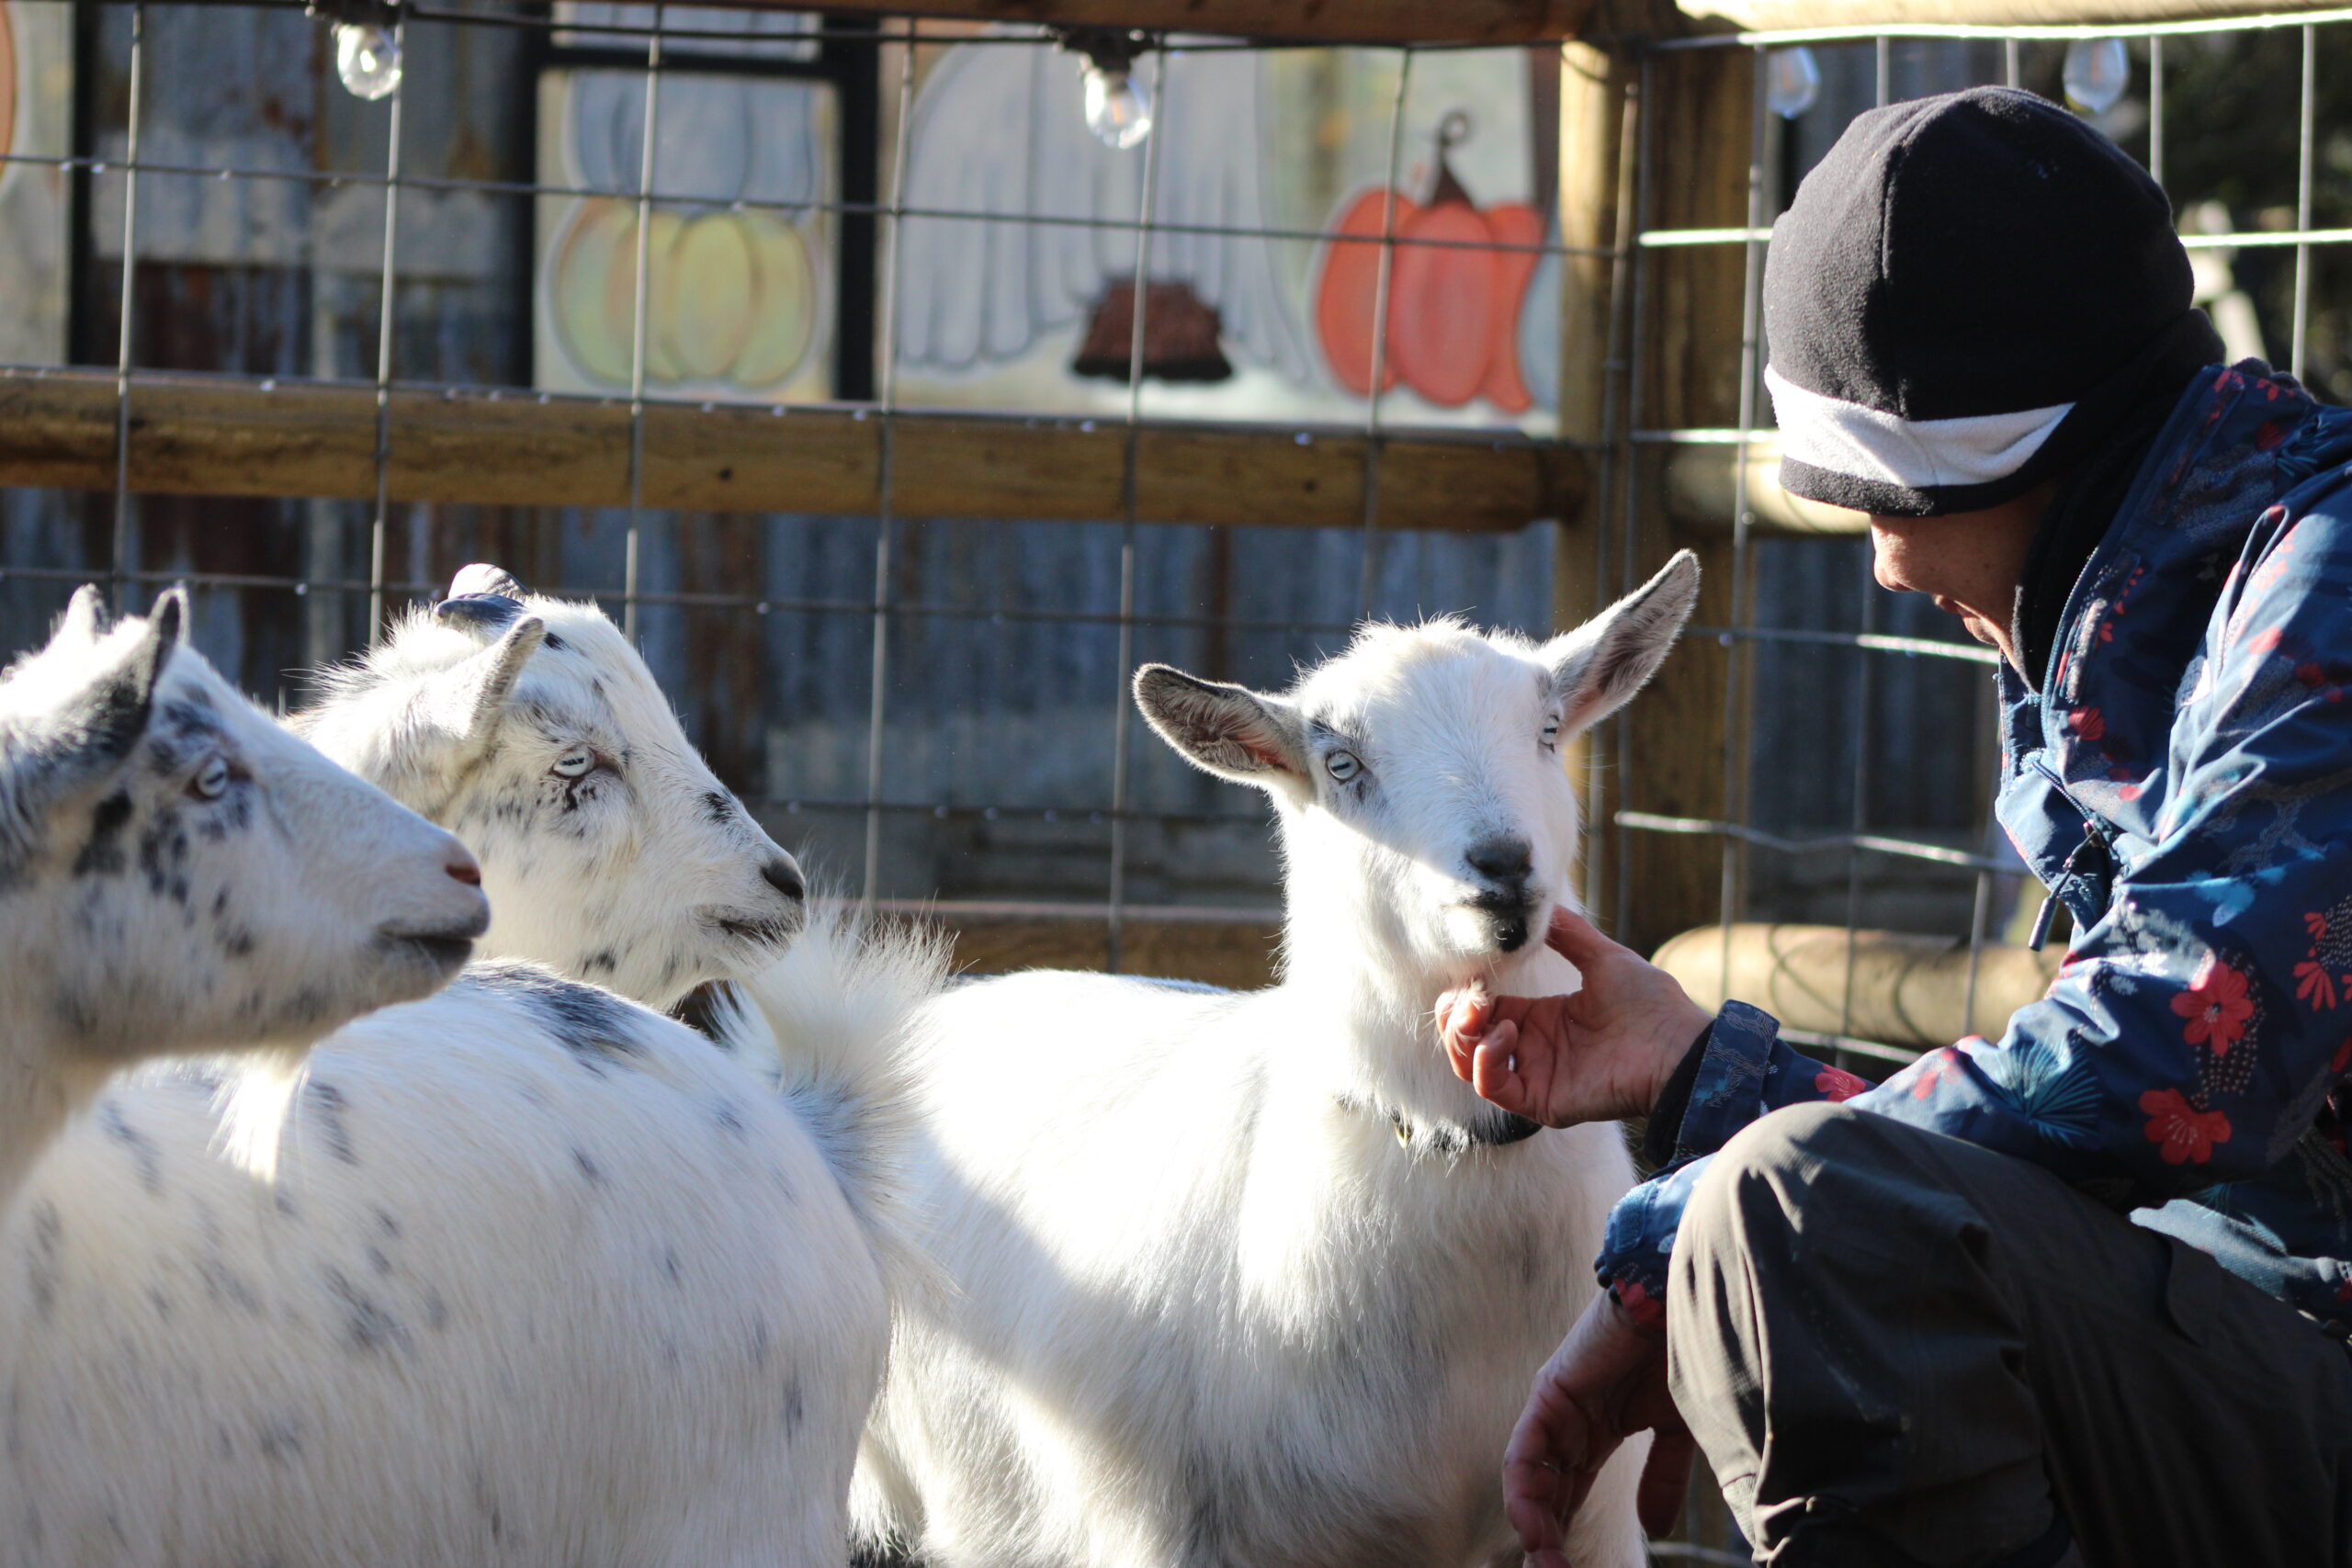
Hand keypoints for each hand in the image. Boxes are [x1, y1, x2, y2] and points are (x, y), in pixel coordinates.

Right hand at [1437, 907, 1712, 1126]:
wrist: (1677, 1045)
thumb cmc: (1651, 1004)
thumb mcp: (1604, 956)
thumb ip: (1569, 933)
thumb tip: (1541, 903)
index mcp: (1542, 1018)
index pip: (1484, 1010)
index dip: (1467, 994)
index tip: (1470, 976)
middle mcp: (1532, 1049)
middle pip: (1467, 1039)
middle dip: (1456, 1016)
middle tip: (1468, 996)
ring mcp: (1535, 1076)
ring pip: (1469, 1066)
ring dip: (1464, 1037)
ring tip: (1484, 1014)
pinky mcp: (1541, 1101)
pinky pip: (1493, 1088)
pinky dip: (1486, 1062)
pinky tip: (1508, 1034)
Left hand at [1504, 1290, 1697, 1564]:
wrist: (1686, 1301)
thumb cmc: (1686, 1352)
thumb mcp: (1677, 1430)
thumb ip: (1662, 1478)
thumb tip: (1656, 1528)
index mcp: (1596, 1431)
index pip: (1570, 1495)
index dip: (1570, 1535)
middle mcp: (1568, 1423)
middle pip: (1547, 1497)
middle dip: (1549, 1543)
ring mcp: (1554, 1409)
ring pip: (1530, 1484)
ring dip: (1536, 1531)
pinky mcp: (1548, 1394)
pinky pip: (1523, 1454)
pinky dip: (1524, 1494)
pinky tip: (1535, 1530)